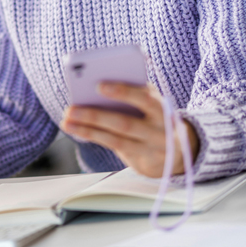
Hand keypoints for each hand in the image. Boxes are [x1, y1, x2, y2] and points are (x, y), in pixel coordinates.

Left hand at [60, 82, 197, 177]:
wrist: (178, 150)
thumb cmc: (156, 116)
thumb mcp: (152, 103)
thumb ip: (134, 94)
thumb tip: (96, 89)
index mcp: (163, 108)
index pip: (144, 99)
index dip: (123, 92)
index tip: (99, 85)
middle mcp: (160, 131)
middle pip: (124, 123)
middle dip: (95, 115)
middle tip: (71, 108)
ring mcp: (151, 148)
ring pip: (115, 139)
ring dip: (88, 129)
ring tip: (67, 121)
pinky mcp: (141, 161)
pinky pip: (113, 148)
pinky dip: (93, 137)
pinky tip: (77, 129)